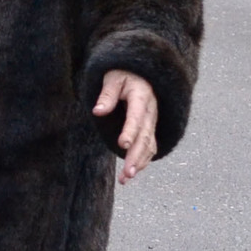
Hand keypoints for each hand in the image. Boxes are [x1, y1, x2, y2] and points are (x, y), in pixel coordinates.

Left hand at [94, 69, 157, 184]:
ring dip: (139, 162)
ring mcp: (153, 120)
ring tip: (126, 178)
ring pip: (149, 144)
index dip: (131, 130)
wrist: (141, 72)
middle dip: (136, 155)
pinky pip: (150, 145)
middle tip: (127, 173)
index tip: (122, 144)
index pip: (137, 116)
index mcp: (142, 96)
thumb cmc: (123, 74)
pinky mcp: (150, 127)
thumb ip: (106, 94)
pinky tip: (133, 171)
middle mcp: (151, 111)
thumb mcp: (112, 78)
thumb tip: (97, 111)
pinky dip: (143, 159)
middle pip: (145, 135)